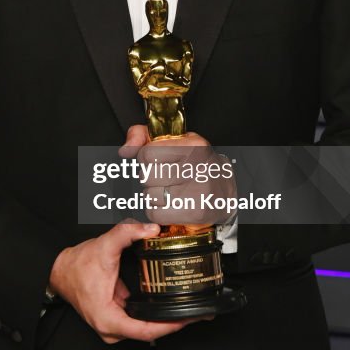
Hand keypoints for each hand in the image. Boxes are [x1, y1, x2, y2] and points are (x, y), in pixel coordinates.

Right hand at [48, 221, 207, 343]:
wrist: (60, 270)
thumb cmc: (77, 266)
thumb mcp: (104, 246)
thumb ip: (127, 233)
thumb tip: (150, 229)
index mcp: (108, 319)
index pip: (146, 332)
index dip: (170, 326)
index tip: (187, 319)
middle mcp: (111, 330)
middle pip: (149, 333)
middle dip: (173, 323)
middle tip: (197, 314)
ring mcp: (113, 328)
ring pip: (145, 330)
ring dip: (165, 321)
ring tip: (187, 311)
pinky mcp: (115, 321)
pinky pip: (139, 323)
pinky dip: (154, 317)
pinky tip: (168, 308)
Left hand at [120, 125, 236, 224]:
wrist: (224, 190)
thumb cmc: (195, 163)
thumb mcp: (175, 140)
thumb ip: (144, 136)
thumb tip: (125, 150)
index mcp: (192, 146)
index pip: (148, 154)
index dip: (146, 158)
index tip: (157, 160)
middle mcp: (196, 168)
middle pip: (147, 176)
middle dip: (149, 177)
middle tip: (163, 176)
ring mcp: (196, 192)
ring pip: (149, 196)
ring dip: (153, 194)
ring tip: (168, 190)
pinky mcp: (194, 213)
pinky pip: (155, 214)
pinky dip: (157, 210)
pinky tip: (169, 204)